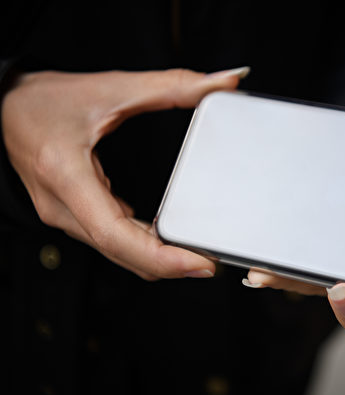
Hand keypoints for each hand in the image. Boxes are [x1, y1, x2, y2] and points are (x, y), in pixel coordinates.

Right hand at [1, 67, 249, 279]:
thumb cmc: (44, 99)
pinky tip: (168, 239)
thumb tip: (224, 82)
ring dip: (157, 260)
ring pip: (116, 253)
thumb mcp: (111, 88)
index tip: (199, 264)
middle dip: (169, 265)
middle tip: (213, 263)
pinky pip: (111, 242)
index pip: (116, 235)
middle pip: (122, 253)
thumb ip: (172, 86)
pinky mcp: (72, 215)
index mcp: (67, 175)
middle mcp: (62, 206)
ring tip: (198, 253)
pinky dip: (142, 247)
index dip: (161, 257)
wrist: (0, 106)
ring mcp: (63, 216)